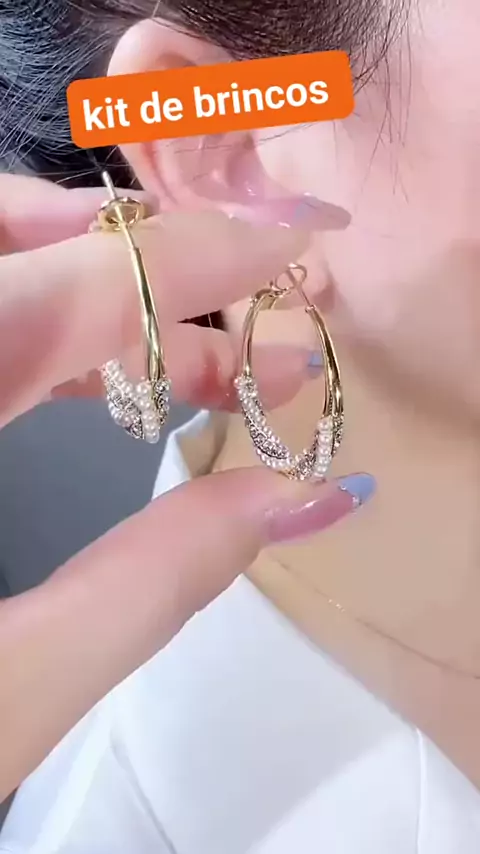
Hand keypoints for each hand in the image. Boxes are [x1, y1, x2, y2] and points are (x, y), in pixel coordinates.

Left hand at [0, 173, 373, 797]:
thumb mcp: (8, 692)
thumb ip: (158, 581)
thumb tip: (299, 497)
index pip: (72, 288)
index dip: (202, 252)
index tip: (301, 231)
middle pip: (21, 248)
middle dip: (158, 285)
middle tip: (253, 359)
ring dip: (108, 298)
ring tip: (198, 366)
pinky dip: (47, 321)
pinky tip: (102, 371)